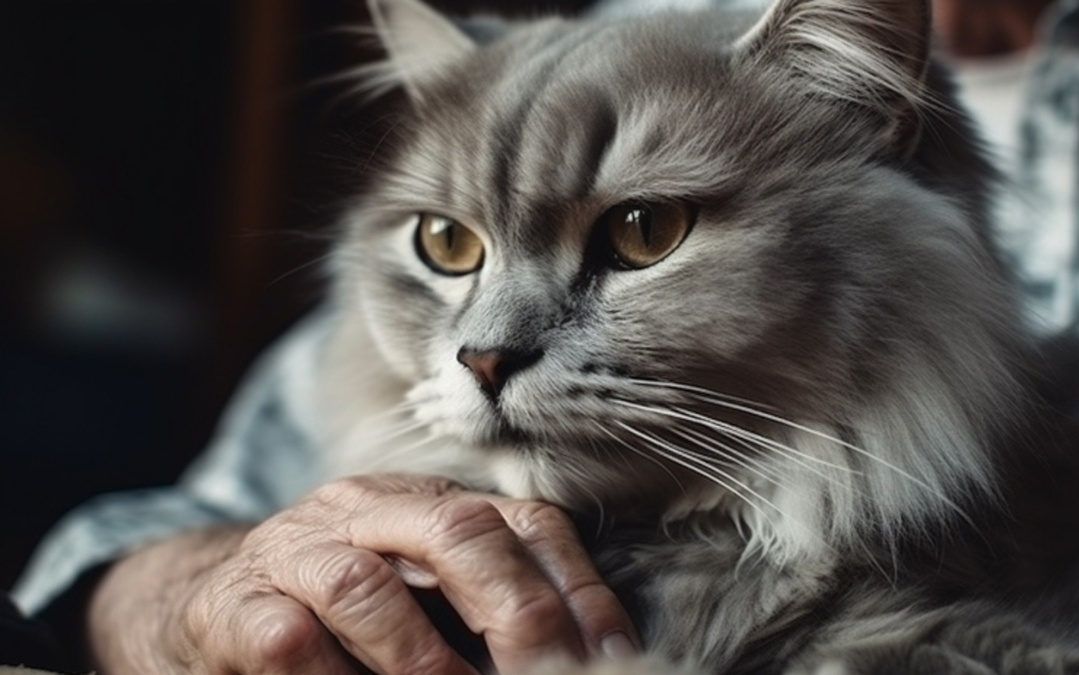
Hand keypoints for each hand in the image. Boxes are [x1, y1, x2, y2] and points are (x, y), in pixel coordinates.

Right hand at [88, 474, 638, 673]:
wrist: (213, 599)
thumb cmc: (350, 610)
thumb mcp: (431, 591)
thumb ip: (494, 608)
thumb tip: (594, 661)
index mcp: (432, 501)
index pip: (526, 523)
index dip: (579, 589)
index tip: (614, 658)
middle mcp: (369, 509)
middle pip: (456, 532)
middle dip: (516, 611)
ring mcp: (297, 551)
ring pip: (363, 584)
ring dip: (421, 659)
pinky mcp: (235, 605)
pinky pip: (287, 640)